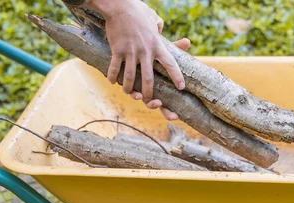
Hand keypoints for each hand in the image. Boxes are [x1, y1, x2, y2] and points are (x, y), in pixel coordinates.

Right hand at [88, 0, 185, 117]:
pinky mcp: (117, 50)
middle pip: (148, 78)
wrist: (120, 5)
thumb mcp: (153, 18)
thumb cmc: (137, 10)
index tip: (181, 87)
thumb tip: (161, 28)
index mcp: (157, 45)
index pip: (170, 63)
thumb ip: (159, 26)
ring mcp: (131, 52)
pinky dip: (113, 77)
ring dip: (129, 89)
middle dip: (149, 93)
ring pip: (130, 78)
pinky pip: (115, 69)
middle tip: (149, 101)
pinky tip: (112, 81)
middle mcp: (145, 51)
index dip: (176, 76)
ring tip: (128, 93)